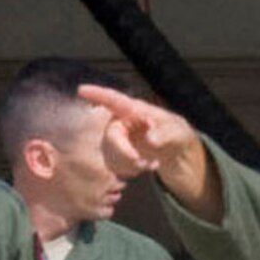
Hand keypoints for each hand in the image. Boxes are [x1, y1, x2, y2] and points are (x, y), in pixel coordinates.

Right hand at [77, 84, 220, 216]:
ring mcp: (119, 140)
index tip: (81, 90)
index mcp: (135, 110)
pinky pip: (116, 166)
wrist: (177, 154)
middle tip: (140, 162)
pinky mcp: (118, 155)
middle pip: (111, 136)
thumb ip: (166, 134)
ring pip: (112, 155)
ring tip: (152, 163)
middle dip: (123, 152)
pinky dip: (132, 170)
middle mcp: (122, 122)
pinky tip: (147, 166)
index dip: (97, 94)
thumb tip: (150, 139)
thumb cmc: (177, 134)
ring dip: (131, 164)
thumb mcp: (178, 132)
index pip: (114, 100)